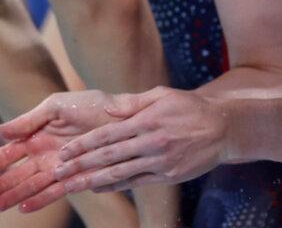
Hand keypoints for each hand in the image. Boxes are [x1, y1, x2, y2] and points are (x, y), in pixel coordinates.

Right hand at [0, 90, 131, 212]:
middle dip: (2, 183)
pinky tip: (23, 208)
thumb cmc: (90, 105)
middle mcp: (46, 153)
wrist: (121, 115)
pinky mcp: (75, 176)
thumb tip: (0, 131)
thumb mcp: (56, 106)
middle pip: (19, 172)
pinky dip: (39, 200)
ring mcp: (59, 167)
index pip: (11, 151)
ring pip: (33, 184)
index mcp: (38, 134)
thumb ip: (29, 120)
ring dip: (15, 194)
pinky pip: (54, 191)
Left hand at [54, 87, 226, 193]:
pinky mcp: (168, 175)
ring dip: (93, 180)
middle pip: (109, 156)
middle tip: (59, 172)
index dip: (84, 144)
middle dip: (81, 165)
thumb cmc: (188, 108)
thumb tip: (106, 108)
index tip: (65, 152)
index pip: (107, 134)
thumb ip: (132, 103)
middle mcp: (151, 142)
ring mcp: (160, 161)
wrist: (222, 127)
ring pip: (120, 173)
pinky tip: (99, 187)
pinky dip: (116, 186)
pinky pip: (136, 182)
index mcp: (146, 120)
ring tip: (72, 186)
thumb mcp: (161, 95)